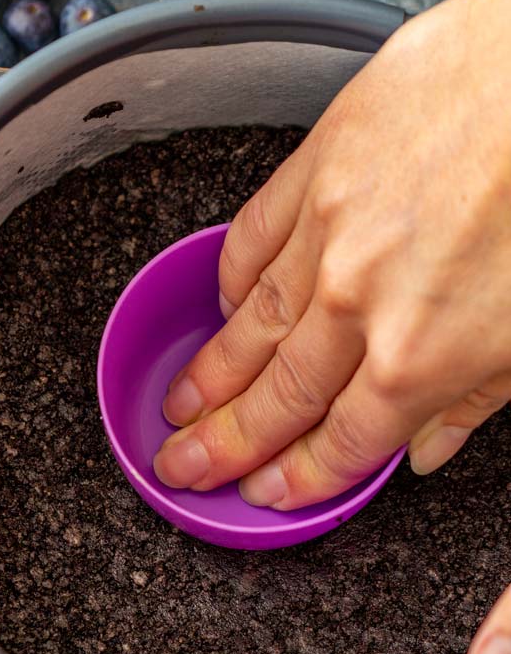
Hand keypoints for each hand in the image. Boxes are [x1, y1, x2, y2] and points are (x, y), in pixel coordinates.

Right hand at [153, 0, 510, 507]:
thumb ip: (473, 399)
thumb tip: (427, 447)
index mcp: (421, 355)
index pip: (340, 442)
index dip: (296, 478)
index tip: (265, 491)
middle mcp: (360, 302)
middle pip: (276, 394)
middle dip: (221, 443)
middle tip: (180, 464)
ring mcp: (330, 230)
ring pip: (251, 323)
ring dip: (211, 373)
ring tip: (179, 403)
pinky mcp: (319, 162)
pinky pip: (252, 236)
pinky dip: (230, 279)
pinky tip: (220, 306)